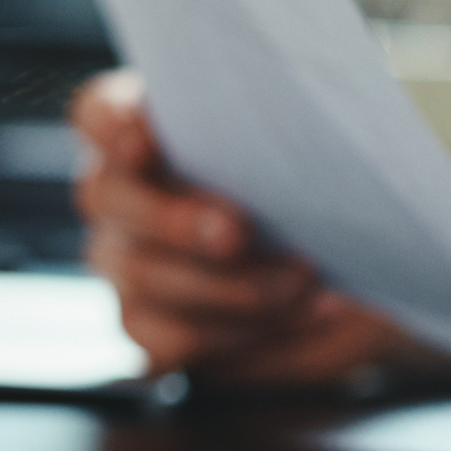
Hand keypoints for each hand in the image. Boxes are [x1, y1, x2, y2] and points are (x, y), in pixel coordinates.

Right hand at [71, 70, 413, 385]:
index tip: (143, 138)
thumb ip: (278, 140)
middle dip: (178, 220)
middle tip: (239, 234)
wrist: (350, 272)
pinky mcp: (149, 324)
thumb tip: (290, 146)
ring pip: (145, 275)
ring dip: (234, 285)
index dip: (113, 124)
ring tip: (304, 280)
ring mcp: (124, 260)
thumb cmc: (324, 191)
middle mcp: (120, 192)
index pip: (100, 114)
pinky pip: (175, 336)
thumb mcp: (313, 155)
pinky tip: (303, 313)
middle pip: (108, 197)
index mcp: (147, 129)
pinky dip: (246, 330)